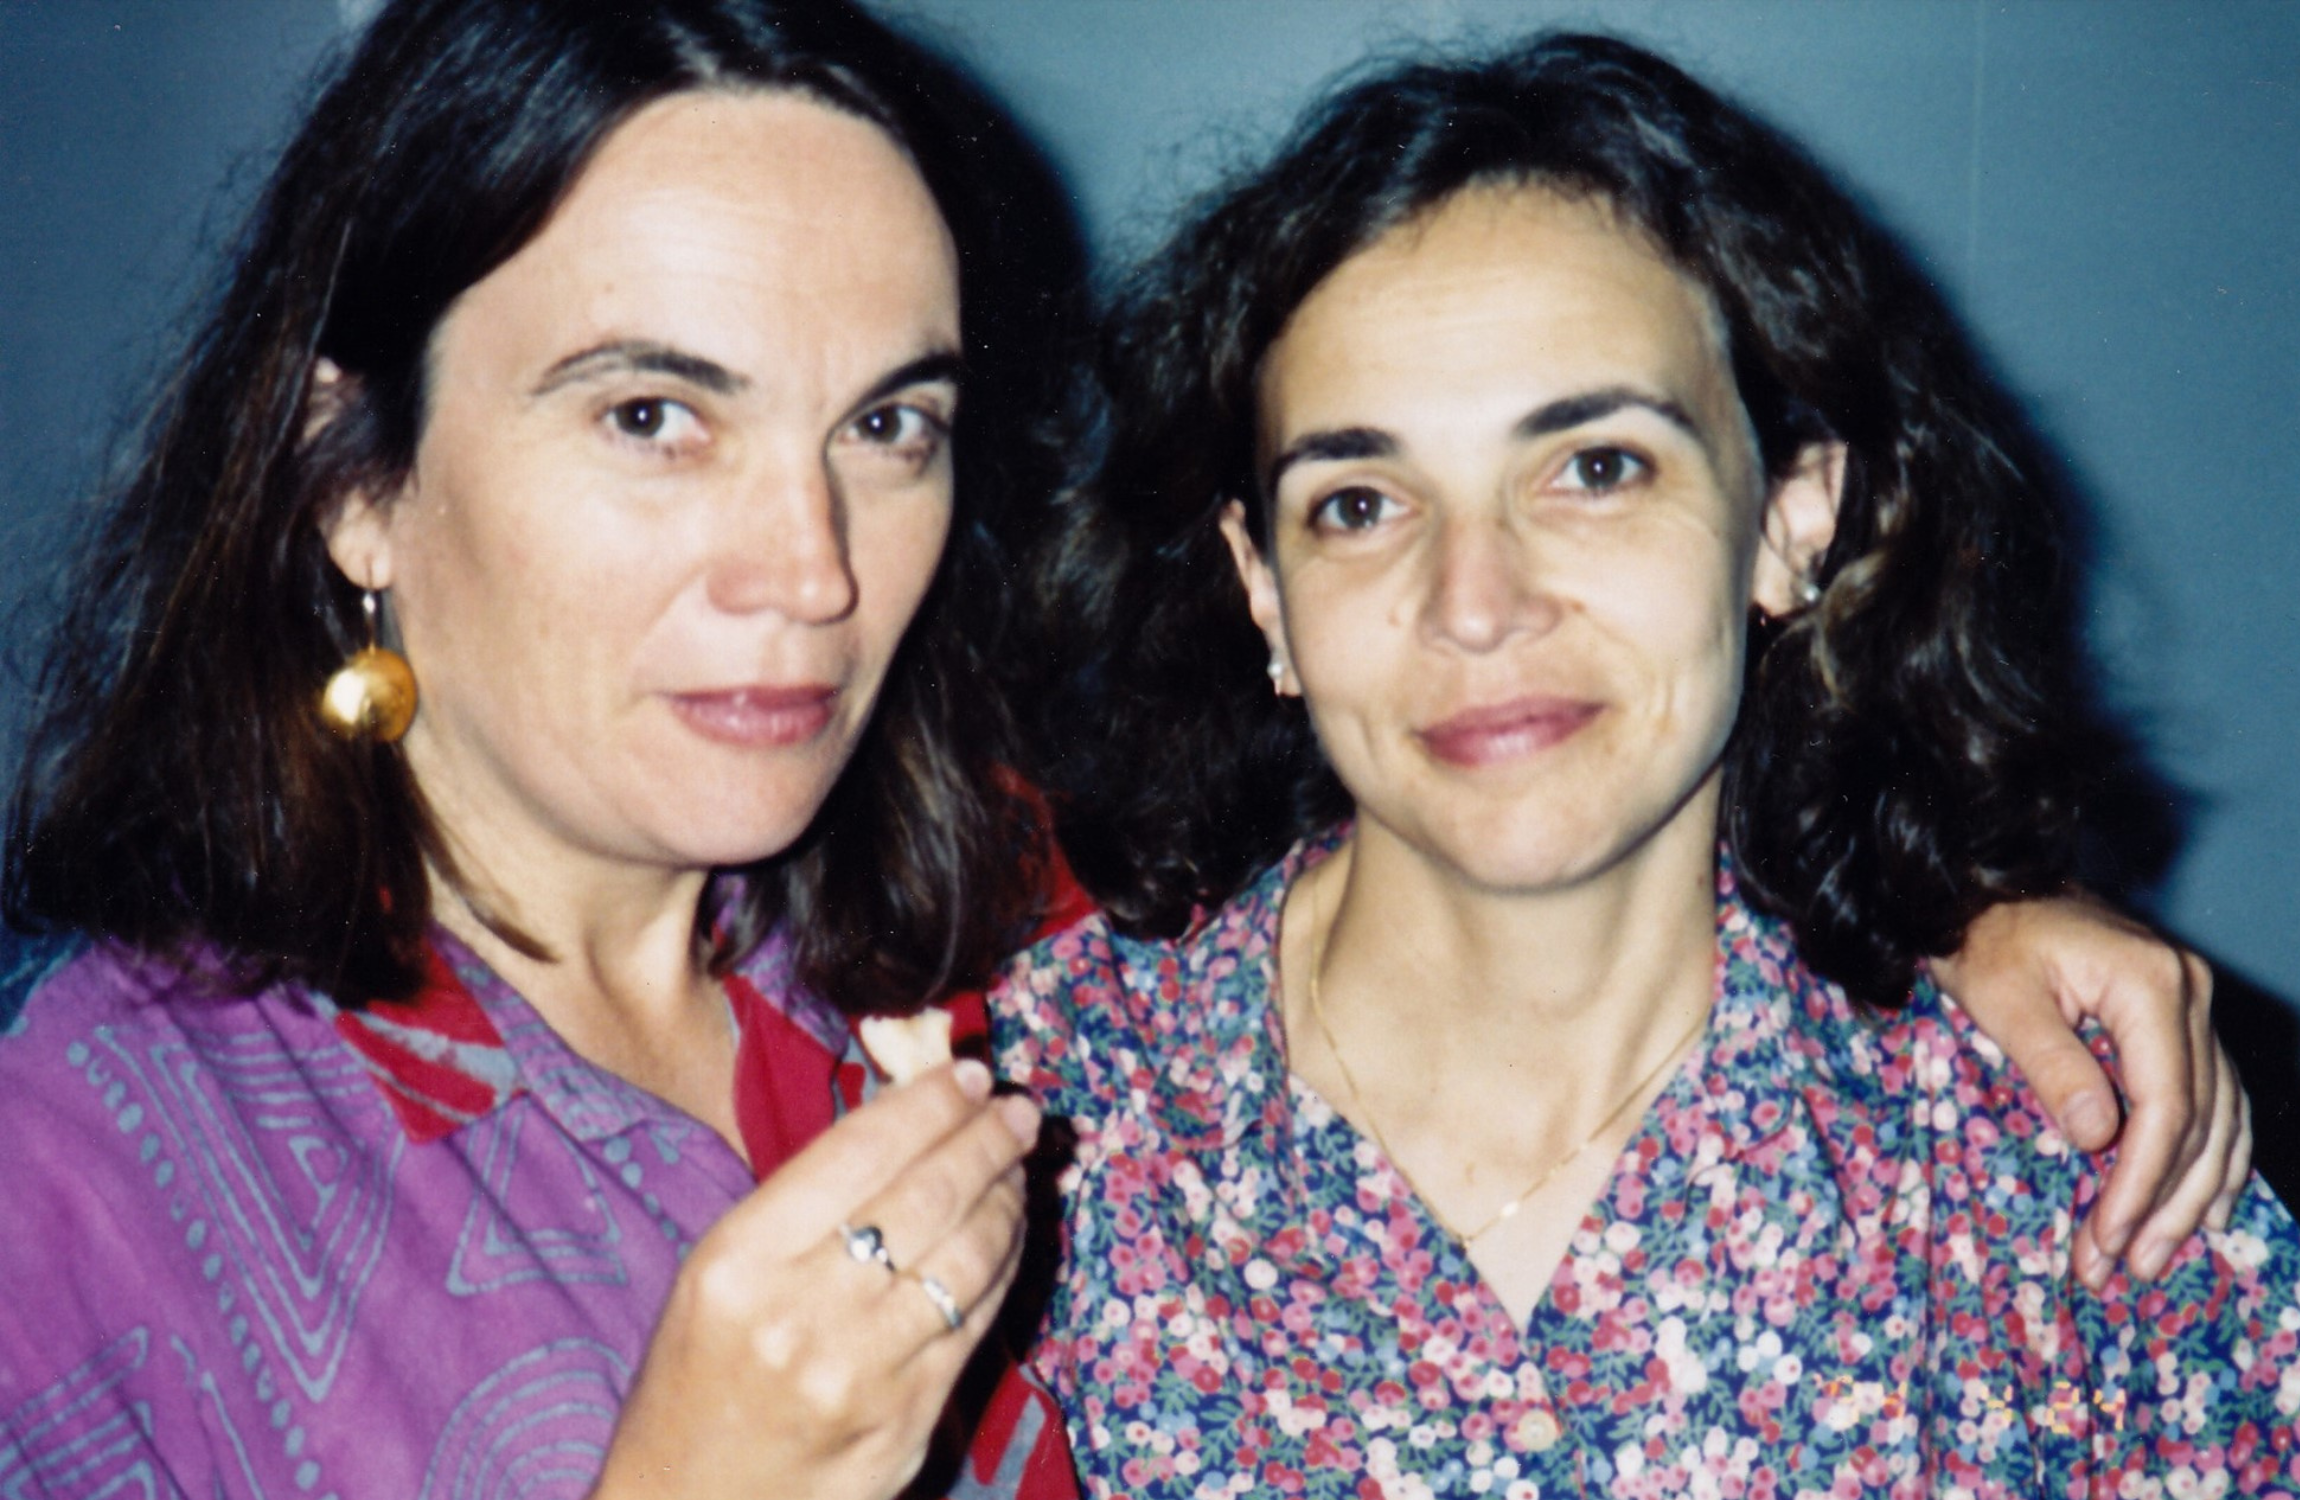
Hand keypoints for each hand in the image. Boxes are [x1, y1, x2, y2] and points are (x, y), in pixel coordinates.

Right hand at [589, 1059, 1041, 1499]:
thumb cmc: (700, 1376)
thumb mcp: (719, 1275)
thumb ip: (804, 1201)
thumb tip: (908, 1116)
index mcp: (741, 1260)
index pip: (862, 1148)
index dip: (931, 1102)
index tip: (971, 1076)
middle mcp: (801, 1313)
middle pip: (927, 1195)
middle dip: (987, 1140)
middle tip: (1018, 1111)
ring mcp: (861, 1372)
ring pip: (967, 1257)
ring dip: (1006, 1200)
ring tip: (1017, 1169)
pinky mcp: (908, 1420)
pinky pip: (976, 1322)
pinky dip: (1002, 1268)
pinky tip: (1006, 1237)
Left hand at [1933, 896, 2249, 1290]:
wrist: (1984, 891)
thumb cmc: (1983, 940)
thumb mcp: (2001, 999)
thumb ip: (2052, 1066)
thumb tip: (2097, 1141)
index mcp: (2152, 984)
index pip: (2166, 1105)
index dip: (2141, 1181)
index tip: (2108, 1237)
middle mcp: (2189, 994)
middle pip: (2200, 1121)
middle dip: (2162, 1203)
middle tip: (2123, 1268)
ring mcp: (2193, 1005)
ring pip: (2220, 1118)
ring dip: (2189, 1195)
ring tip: (2150, 1258)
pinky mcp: (2180, 1019)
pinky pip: (2215, 1100)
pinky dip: (2210, 1158)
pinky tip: (2200, 1209)